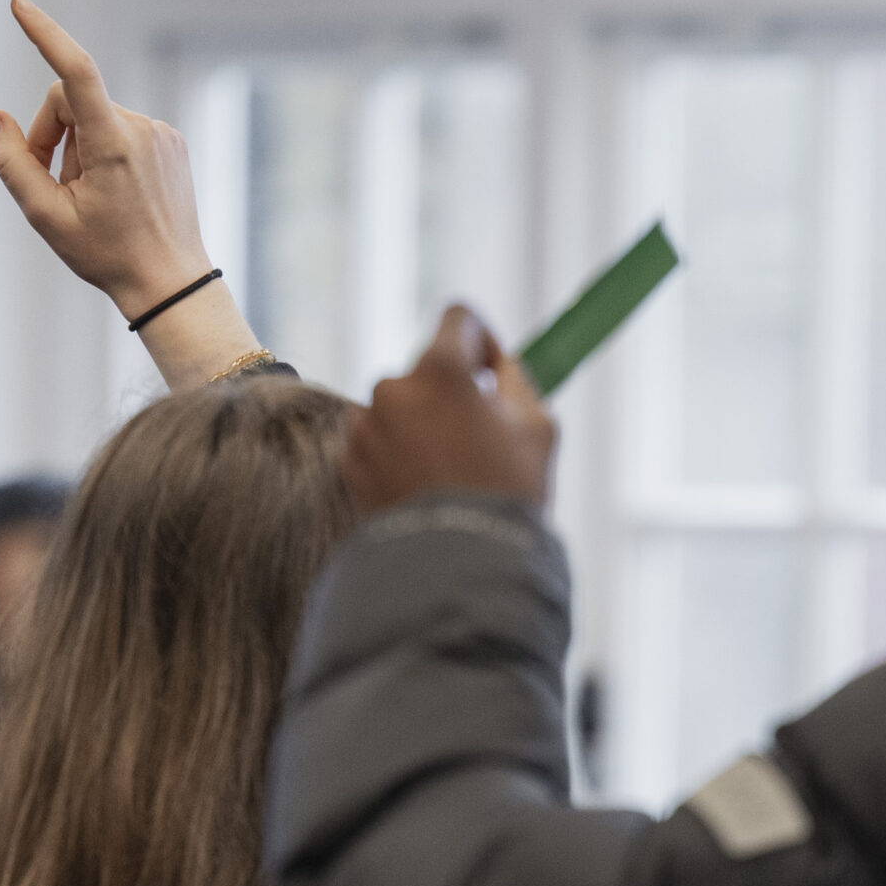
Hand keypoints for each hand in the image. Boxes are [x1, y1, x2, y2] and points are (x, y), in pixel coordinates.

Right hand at [0, 0, 262, 387]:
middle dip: (50, 134)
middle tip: (49, 183)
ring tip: (87, 197)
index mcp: (112, 144)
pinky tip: (113, 194)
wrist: (170, 282)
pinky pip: (121, 129)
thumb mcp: (46, 217)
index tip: (20, 5)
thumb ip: (13, 164)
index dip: (45, 33)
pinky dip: (105, 151)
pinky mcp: (170, 141)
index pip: (75, 71)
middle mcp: (141, 127)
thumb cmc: (107, 254)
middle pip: (70, 102)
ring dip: (78, 148)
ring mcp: (161, 133)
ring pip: (95, 118)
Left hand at [344, 307, 555, 515]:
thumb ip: (515, 379)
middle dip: (453, 392)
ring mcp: (363, 426)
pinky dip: (398, 453)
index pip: (459, 318)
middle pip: (427, 369)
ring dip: (422, 423)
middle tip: (479, 438)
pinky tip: (423, 487)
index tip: (494, 375)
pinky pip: (378, 440)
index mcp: (440, 368)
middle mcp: (392, 387)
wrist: (459, 567)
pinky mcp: (347, 462)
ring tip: (450, 471)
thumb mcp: (537, 427)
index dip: (483, 340)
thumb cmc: (507, 495)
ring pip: (400, 406)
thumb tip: (496, 366)